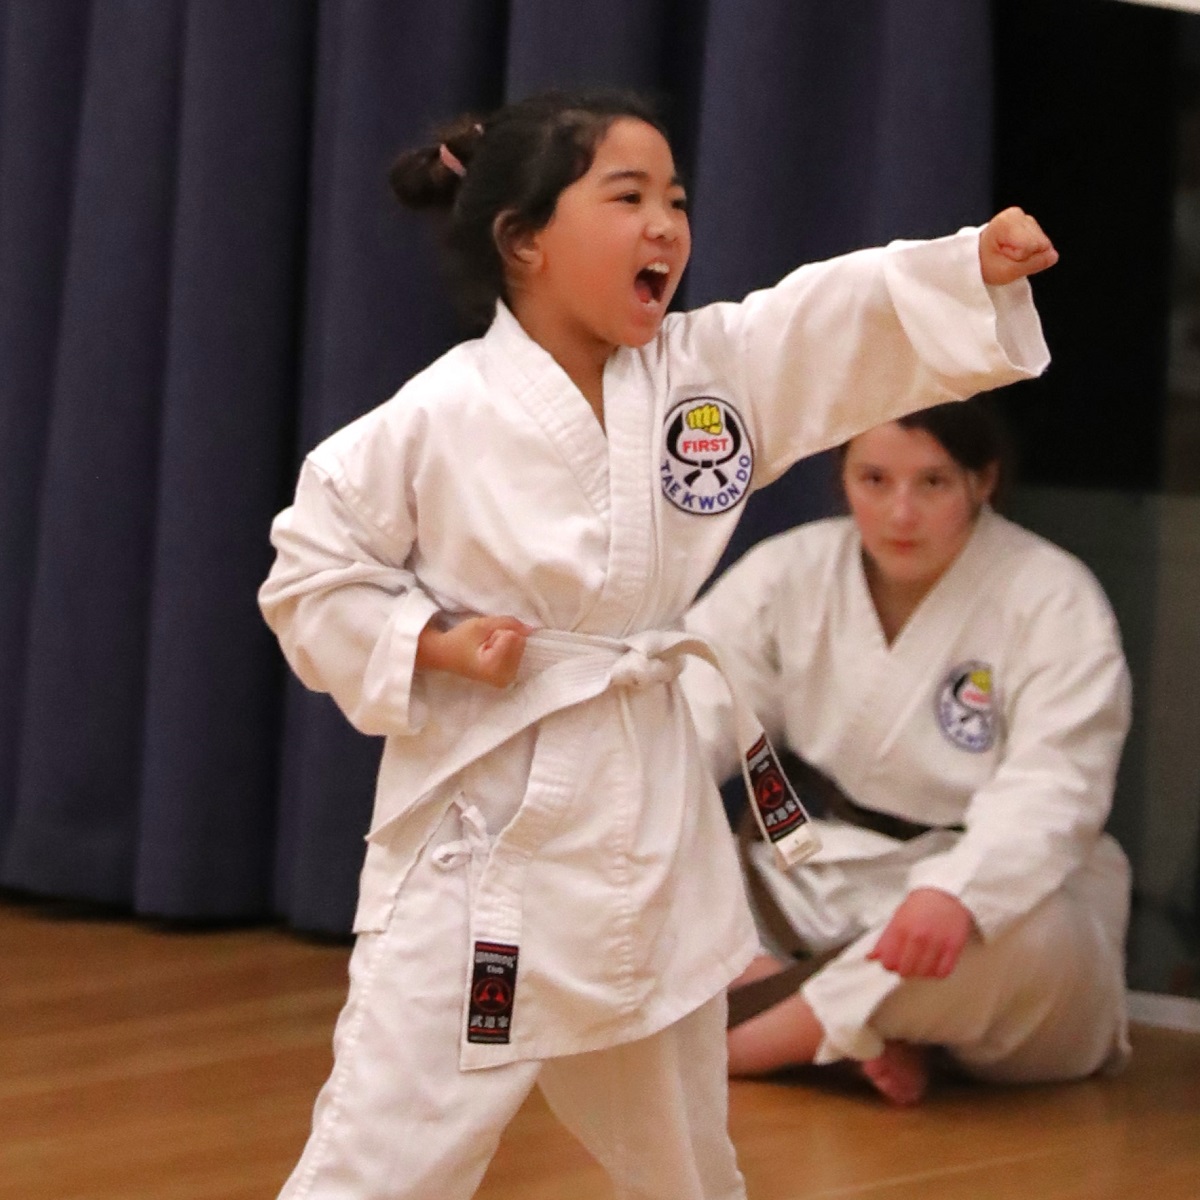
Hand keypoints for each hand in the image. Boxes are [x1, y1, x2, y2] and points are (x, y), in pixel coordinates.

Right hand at [416, 615, 532, 687]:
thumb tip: (531, 629)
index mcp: (494, 667)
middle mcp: (503, 678)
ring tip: (487, 649)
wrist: (447, 655)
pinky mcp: (509, 679)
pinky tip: (493, 655)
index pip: (513, 636)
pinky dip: (508, 651)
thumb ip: (508, 623)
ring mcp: (507, 681)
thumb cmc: (460, 639)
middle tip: (484, 644)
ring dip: (506, 644)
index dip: (497, 632)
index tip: (481, 641)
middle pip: (520, 642)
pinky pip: (519, 654)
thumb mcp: (482, 624)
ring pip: (521, 647)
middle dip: (504, 638)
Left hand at [867, 888, 976, 978]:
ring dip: (920, 973)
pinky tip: (934, 965)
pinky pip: (943, 971)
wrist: (943, 891)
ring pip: (924, 973)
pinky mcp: (954, 946)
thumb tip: (870, 958)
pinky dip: (936, 973)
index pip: (888, 961)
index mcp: (900, 928)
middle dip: (904, 970)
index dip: (889, 966)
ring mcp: (937, 941)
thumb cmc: (918, 906)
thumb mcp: (897, 918)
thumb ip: (884, 940)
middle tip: (908, 964)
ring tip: (921, 964)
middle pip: (906, 970)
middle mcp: (918, 936)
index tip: (893, 962)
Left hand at [978, 207, 1058, 284]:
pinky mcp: (1025, 220)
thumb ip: (1033, 264)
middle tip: (1006, 257)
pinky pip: (1039, 238)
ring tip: (1007, 253)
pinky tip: (1013, 247)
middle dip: (1026, 254)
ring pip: (1041, 240)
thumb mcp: (1006, 272)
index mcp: (1007, 223)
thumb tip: (1053, 256)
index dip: (1022, 258)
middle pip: (1040, 241)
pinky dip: (1027, 246)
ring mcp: (1021, 216)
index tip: (1005, 259)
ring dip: (1027, 251)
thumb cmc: (984, 264)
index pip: (1035, 245)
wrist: (974, 257)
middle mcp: (1016, 214)